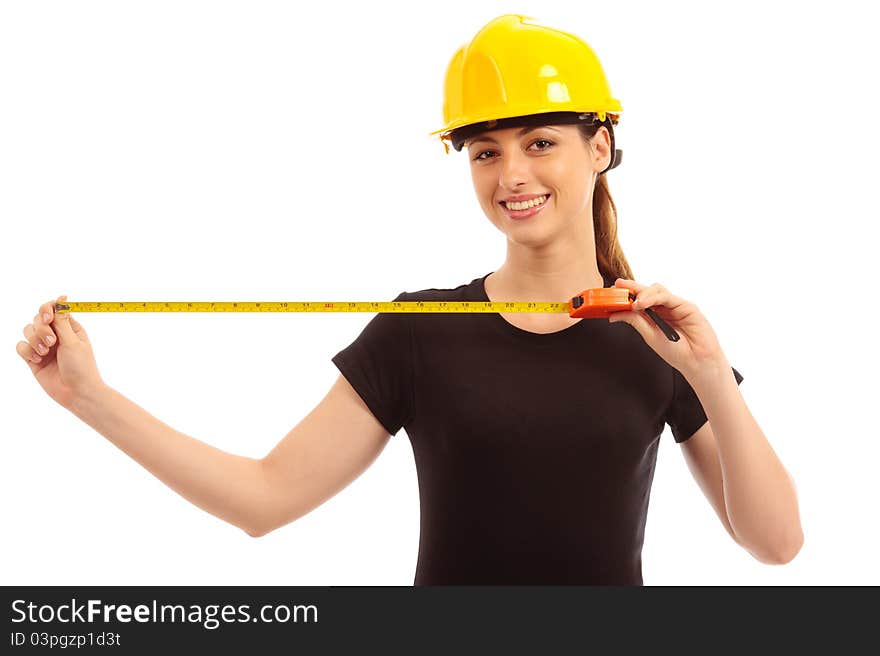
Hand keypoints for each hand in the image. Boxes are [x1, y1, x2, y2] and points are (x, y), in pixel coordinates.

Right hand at [16, 295, 105, 408]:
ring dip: (34, 340)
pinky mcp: (33, 359)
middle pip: (37, 318)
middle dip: (41, 328)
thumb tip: (62, 298)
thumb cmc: (81, 367)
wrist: (77, 392)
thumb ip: (62, 321)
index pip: (53, 309)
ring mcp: (44, 347)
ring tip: (45, 353)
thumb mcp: (73, 341)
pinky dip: (27, 351)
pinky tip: (38, 360)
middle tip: (52, 342)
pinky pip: (21, 346)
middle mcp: (56, 335)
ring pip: (27, 331)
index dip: (47, 309)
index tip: (48, 317)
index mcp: (69, 328)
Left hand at [608, 278, 726, 377]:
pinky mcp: (686, 306)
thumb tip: (615, 314)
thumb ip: (635, 321)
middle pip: (646, 291)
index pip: (638, 300)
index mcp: (654, 315)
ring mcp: (675, 305)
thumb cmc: (677, 352)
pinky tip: (642, 303)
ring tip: (632, 303)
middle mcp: (664, 308)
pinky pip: (667, 297)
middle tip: (617, 286)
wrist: (697, 361)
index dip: (625, 295)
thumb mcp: (649, 335)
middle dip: (631, 287)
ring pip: (656, 290)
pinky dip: (653, 298)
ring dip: (642, 293)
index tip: (610, 293)